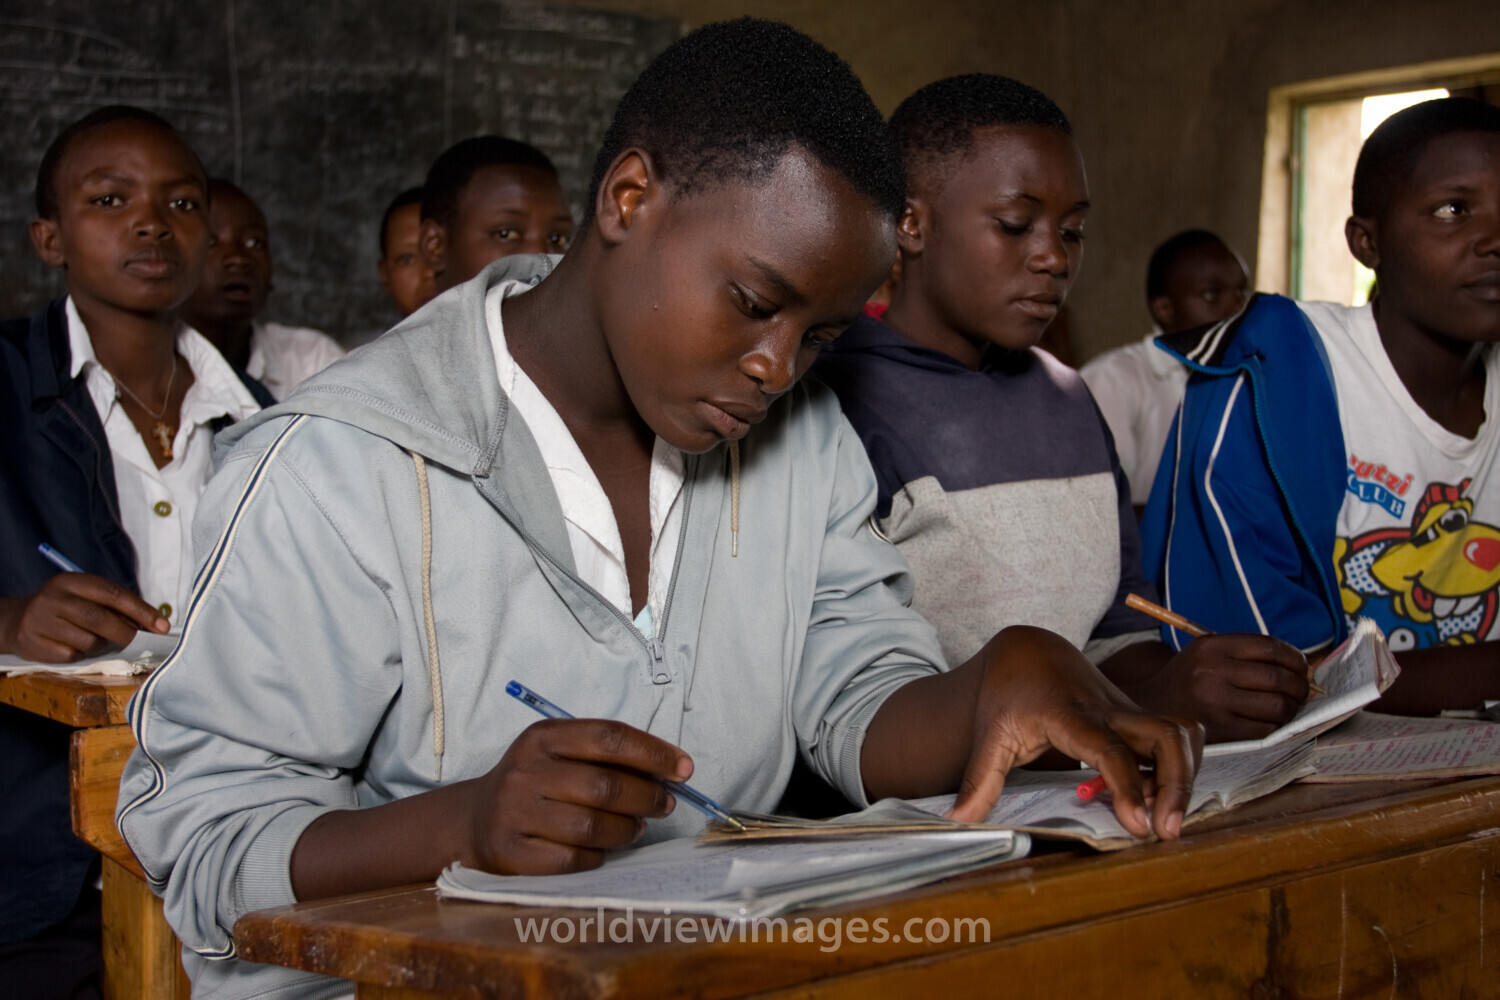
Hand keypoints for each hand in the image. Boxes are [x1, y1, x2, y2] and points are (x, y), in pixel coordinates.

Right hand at [0, 574, 168, 661]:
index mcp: (72, 581)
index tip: (163, 626)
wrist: (16, 619)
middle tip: (138, 642)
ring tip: (93, 639)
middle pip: (100, 619)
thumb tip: (154, 624)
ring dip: (100, 645)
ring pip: (87, 641)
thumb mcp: (86, 596)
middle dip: (126, 633)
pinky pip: (70, 656)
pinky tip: (70, 646)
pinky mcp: (32, 642)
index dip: (141, 611)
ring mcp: (40, 620)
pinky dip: (79, 655)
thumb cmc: (65, 608)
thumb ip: (115, 606)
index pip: (114, 594)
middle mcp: (54, 597)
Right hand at [460, 718, 688, 874]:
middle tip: (665, 803)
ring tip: (637, 827)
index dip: (653, 753)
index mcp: (542, 738)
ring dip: (628, 829)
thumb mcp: (559, 753)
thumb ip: (607, 756)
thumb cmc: (535, 783)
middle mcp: (525, 772)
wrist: (473, 821)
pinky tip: (604, 848)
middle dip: (647, 796)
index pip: (608, 737)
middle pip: (605, 786)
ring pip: (593, 826)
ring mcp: (514, 813)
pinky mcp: (512, 853)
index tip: (684, 769)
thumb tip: (670, 771)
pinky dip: (599, 856)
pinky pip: (574, 859)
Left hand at [949, 626, 1202, 839]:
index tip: (1138, 826)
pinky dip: (1183, 764)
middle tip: (1167, 832)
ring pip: (1182, 732)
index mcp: (1068, 714)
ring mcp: (1129, 708)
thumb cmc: (1006, 695)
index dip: (1126, 787)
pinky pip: (1179, 735)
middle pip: (1166, 736)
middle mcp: (1108, 708)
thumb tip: (956, 822)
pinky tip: (1163, 795)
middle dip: (1177, 785)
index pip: (1108, 750)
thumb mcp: (988, 736)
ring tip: (1167, 818)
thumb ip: (978, 781)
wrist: (1027, 651)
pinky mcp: (1139, 714)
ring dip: (1186, 775)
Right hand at [1126, 634, 1308, 743]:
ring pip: (1277, 705)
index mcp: (1211, 646)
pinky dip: (1276, 725)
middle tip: (1302, 691)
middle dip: (1300, 686)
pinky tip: (1271, 721)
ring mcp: (1216, 702)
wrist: (1151, 709)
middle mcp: (1212, 671)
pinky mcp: (1220, 729)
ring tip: (1289, 706)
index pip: (1270, 648)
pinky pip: (1266, 728)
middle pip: (1278, 677)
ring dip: (1292, 708)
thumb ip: (1246, 654)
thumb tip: (1302, 665)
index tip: (1302, 666)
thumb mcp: (1206, 653)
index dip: (1296, 658)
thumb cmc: (1188, 680)